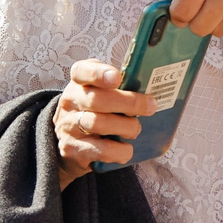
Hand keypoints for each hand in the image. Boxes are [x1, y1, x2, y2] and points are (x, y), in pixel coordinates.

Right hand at [54, 59, 155, 188]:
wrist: (71, 141)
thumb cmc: (97, 110)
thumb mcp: (101, 91)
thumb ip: (120, 85)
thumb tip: (153, 86)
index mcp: (78, 82)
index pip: (81, 71)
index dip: (98, 74)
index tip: (117, 77)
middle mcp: (69, 102)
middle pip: (96, 99)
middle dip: (128, 103)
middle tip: (150, 106)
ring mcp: (69, 126)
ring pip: (97, 124)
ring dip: (126, 127)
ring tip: (136, 129)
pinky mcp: (74, 149)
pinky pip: (101, 150)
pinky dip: (120, 151)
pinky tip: (127, 149)